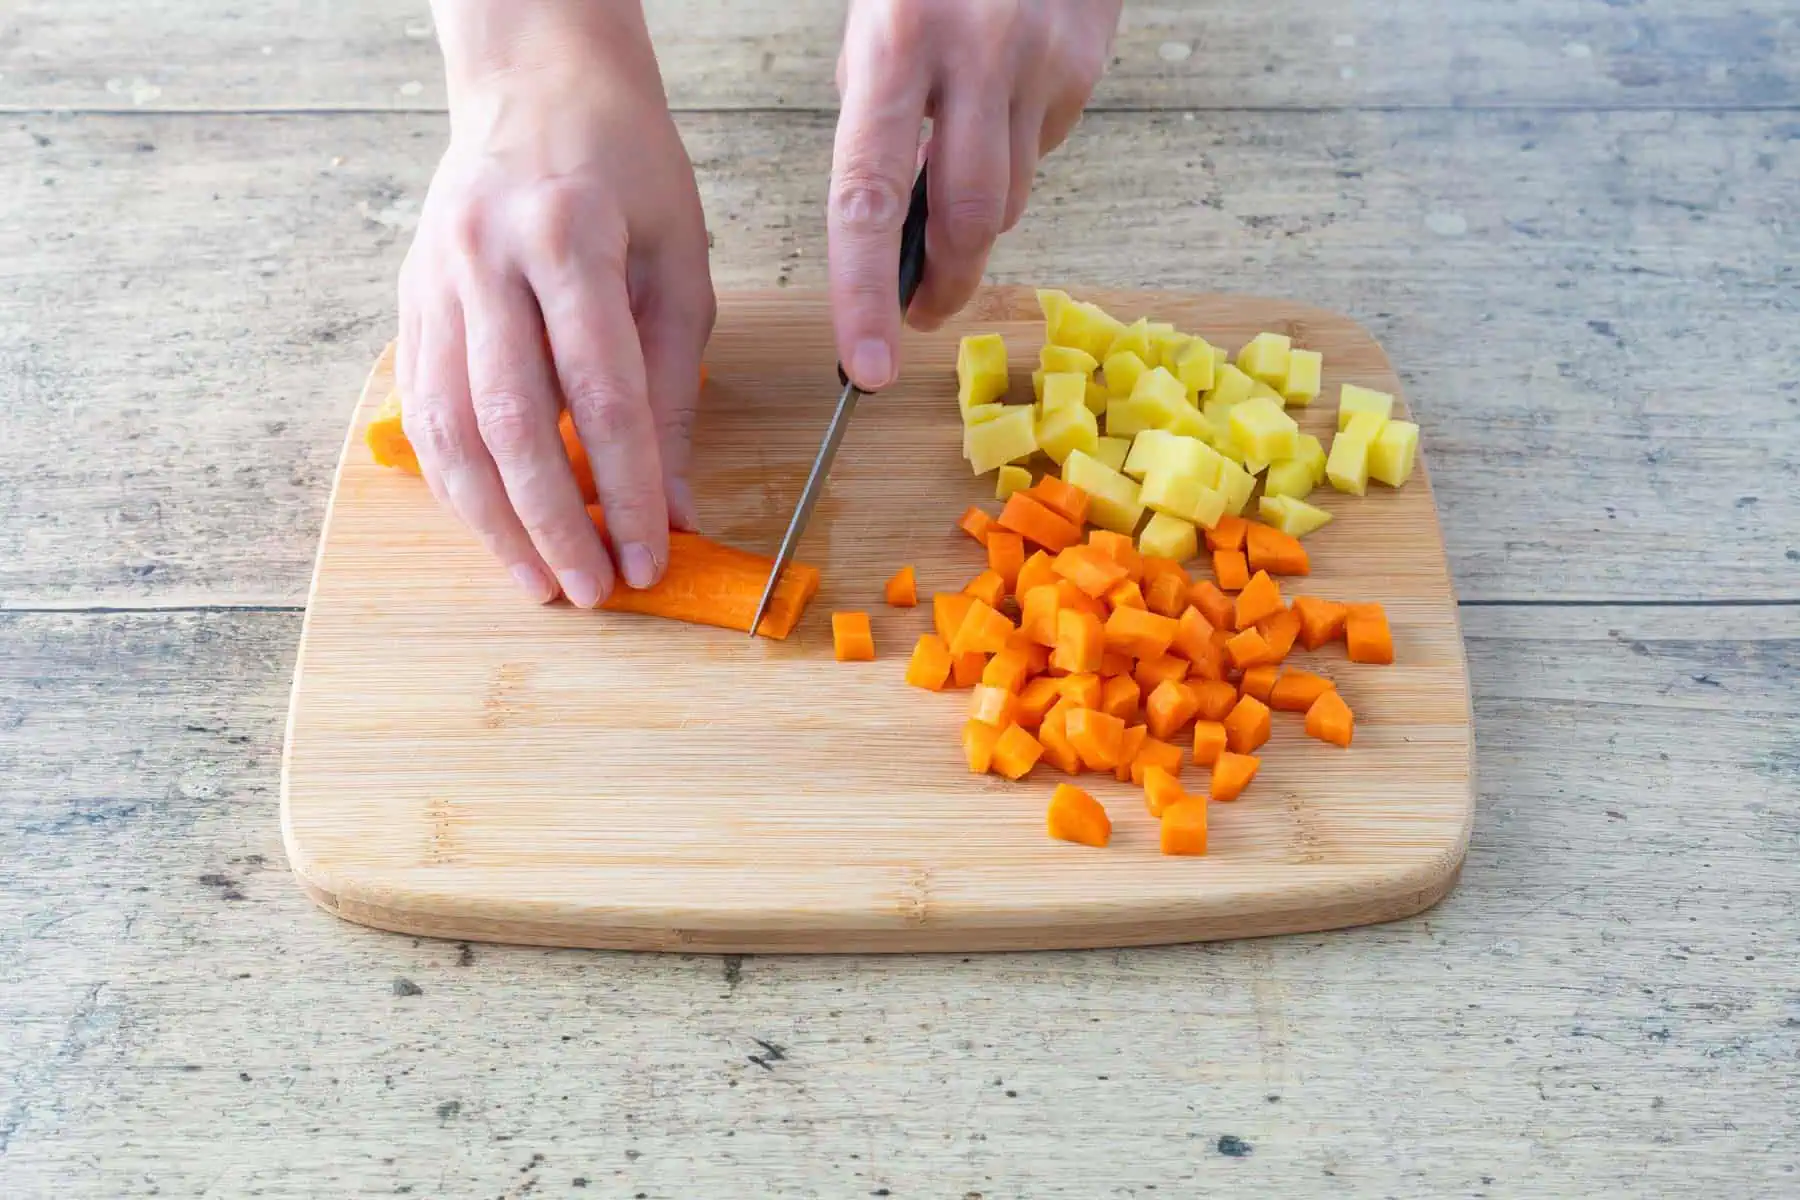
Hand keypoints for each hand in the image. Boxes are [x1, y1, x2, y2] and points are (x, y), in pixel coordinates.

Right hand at [398, 0, 713, 605]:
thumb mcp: (679, 263)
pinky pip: (421, 406)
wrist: (535, 80)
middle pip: (513, 419)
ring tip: (536, 578)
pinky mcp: (409, 296)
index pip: (603, 393)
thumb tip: (674, 504)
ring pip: (449, 422)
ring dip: (492, 517)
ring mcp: (435, 276)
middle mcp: (488, 257)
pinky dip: (455, 477)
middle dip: (552, 521)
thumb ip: (673, 388)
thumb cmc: (626, 166)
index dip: (626, 488)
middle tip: (590, 591)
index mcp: (571, 236)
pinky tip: (491, 522)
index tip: (649, 557)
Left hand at [830, 0, 1120, 388]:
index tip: (864, 366)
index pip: (867, 197)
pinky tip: (1004, 104)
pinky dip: (1019, 151)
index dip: (862, 294)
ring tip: (957, 175)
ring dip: (980, 216)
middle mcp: (974, 56)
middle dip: (942, 284)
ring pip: (1012, 196)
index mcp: (894, 43)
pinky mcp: (1083, 66)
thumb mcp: (873, 19)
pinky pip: (1046, 148)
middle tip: (919, 313)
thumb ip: (876, 113)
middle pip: (966, 219)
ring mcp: (1040, 63)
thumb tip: (887, 221)